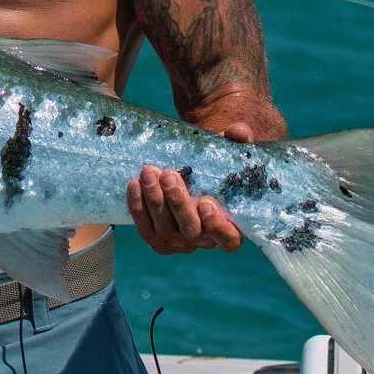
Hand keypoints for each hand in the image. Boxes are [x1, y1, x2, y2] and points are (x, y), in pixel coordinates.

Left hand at [127, 123, 254, 255]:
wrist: (188, 173)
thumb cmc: (214, 167)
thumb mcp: (227, 152)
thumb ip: (238, 141)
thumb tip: (238, 131)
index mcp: (230, 227)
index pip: (228, 239)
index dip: (218, 227)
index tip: (206, 204)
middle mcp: (204, 240)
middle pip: (191, 231)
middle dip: (178, 202)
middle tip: (169, 175)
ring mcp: (178, 242)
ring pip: (165, 228)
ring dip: (155, 200)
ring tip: (149, 172)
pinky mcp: (156, 238)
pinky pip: (145, 227)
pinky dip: (138, 207)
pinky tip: (135, 184)